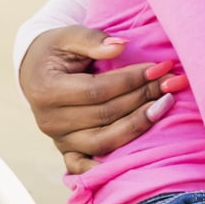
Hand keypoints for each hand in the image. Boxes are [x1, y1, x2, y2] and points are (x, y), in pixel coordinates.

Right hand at [16, 26, 186, 174]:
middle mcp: (49, 121)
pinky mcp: (66, 151)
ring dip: (137, 126)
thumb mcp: (68, 36)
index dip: (130, 80)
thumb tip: (121, 45)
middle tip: (170, 83)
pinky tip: (135, 158)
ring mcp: (58, 140)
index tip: (158, 67)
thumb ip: (93, 39)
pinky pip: (88, 166)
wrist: (34, 71)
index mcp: (46, 90)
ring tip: (163, 107)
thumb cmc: (55, 50)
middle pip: (105, 115)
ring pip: (103, 142)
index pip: (97, 90)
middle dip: (142, 98)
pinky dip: (109, 167)